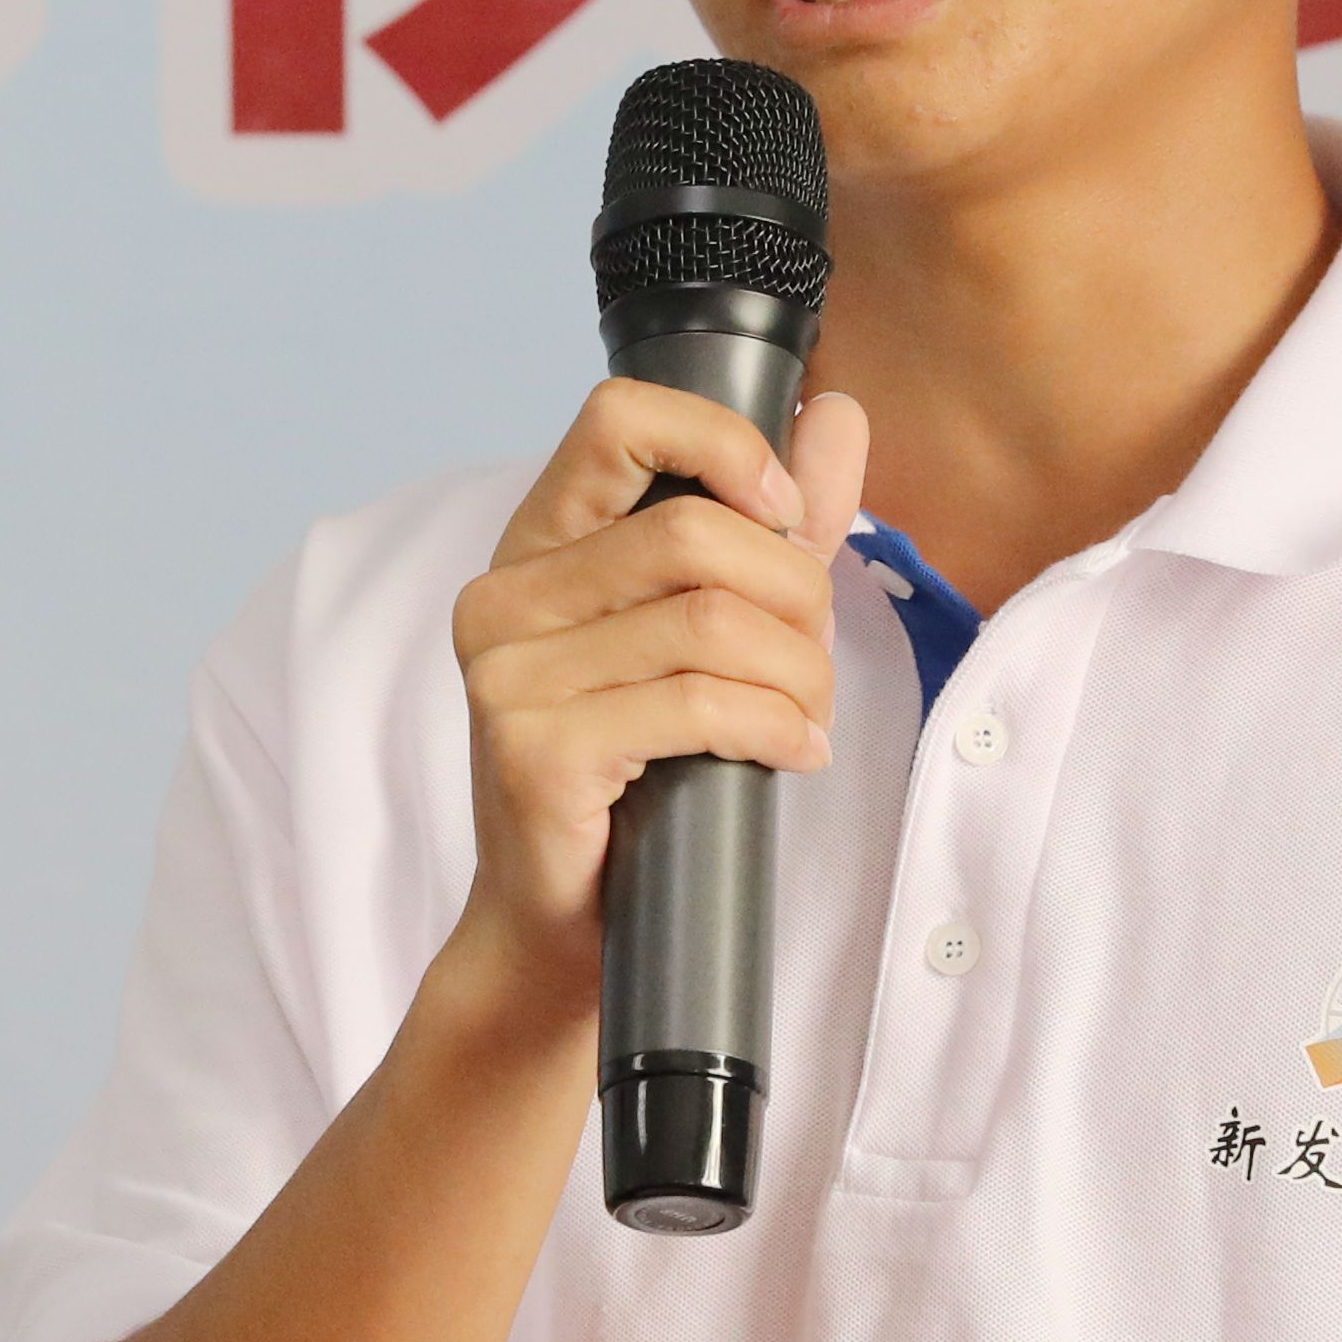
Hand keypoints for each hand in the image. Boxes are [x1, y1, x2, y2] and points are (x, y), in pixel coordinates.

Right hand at [435, 378, 879, 1036]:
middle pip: (694, 534)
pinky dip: (775, 727)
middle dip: (795, 595)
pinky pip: (696, 705)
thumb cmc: (640, 777)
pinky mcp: (534, 751)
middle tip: (818, 663)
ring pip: (708, 623)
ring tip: (808, 717)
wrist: (563, 929)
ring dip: (797, 674)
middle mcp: (503, 598)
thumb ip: (771, 524)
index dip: (722, 444)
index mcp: (537, 546)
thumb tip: (838, 413)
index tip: (783, 512)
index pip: (617, 417)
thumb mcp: (709, 631)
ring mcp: (507, 676)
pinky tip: (794, 754)